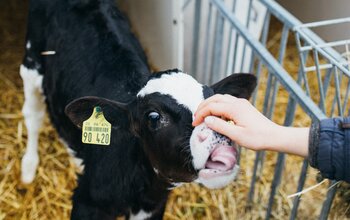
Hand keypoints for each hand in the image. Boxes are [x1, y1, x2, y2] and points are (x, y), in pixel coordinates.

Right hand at [192, 94, 308, 156]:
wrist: (275, 136)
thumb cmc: (257, 138)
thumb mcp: (237, 135)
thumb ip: (220, 126)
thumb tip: (207, 120)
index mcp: (234, 108)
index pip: (211, 107)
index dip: (200, 114)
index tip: (194, 124)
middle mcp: (237, 102)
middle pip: (214, 98)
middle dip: (203, 106)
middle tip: (196, 117)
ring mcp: (241, 103)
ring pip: (220, 98)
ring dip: (210, 105)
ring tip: (203, 116)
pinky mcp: (244, 106)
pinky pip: (226, 101)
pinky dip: (217, 106)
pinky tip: (216, 115)